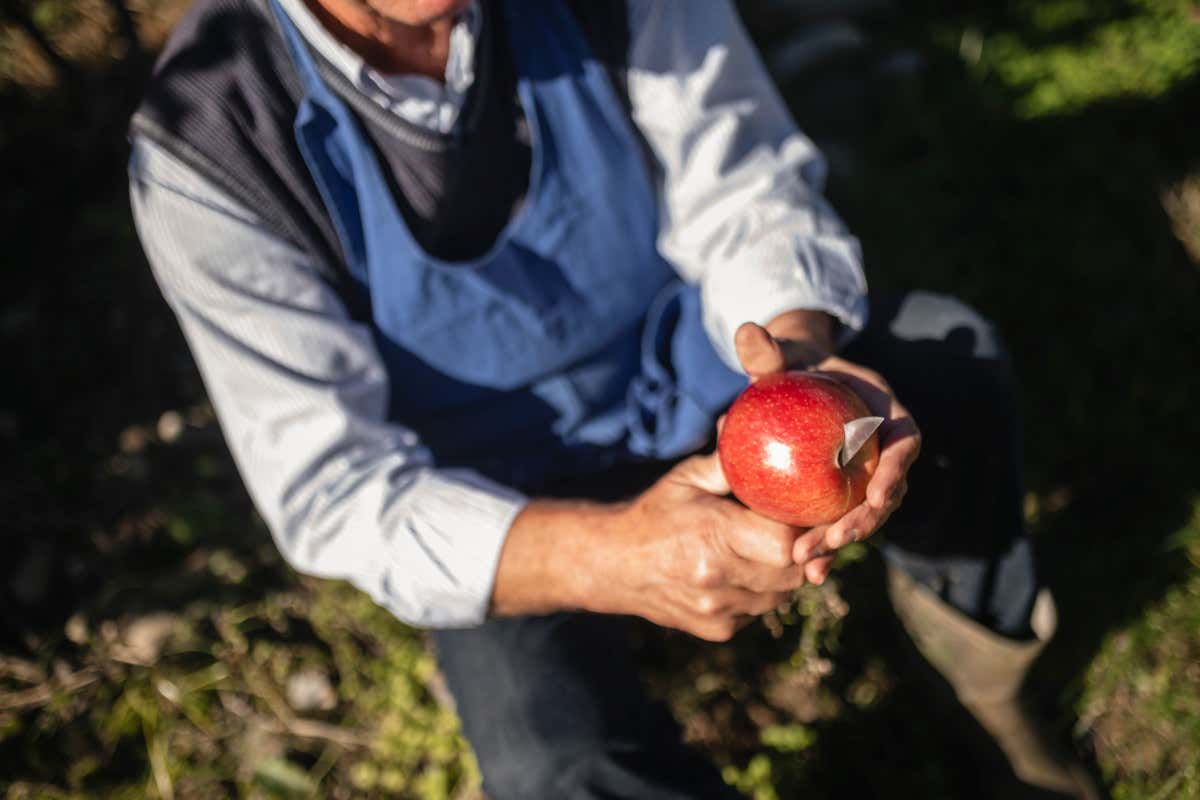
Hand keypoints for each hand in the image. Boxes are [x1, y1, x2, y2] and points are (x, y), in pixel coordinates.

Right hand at [587, 453, 809, 640]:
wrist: (615, 565)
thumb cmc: (655, 513)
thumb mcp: (686, 479)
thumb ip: (726, 462)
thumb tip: (749, 430)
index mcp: (713, 535)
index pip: (786, 543)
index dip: (803, 530)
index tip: (803, 514)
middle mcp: (717, 579)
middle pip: (792, 573)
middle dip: (801, 552)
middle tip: (794, 530)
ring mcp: (717, 610)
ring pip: (781, 596)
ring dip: (783, 573)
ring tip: (768, 548)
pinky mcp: (718, 630)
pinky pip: (761, 611)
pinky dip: (762, 593)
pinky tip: (744, 572)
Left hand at [732, 311, 921, 583]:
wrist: (790, 385)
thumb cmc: (789, 366)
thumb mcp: (778, 357)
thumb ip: (765, 351)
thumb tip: (745, 331)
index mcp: (885, 412)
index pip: (906, 442)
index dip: (897, 470)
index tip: (878, 496)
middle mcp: (883, 449)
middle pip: (887, 491)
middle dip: (865, 521)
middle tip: (834, 540)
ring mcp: (866, 475)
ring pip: (865, 516)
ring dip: (842, 541)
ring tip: (810, 564)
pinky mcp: (845, 496)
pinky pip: (839, 522)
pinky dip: (827, 548)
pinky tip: (806, 574)